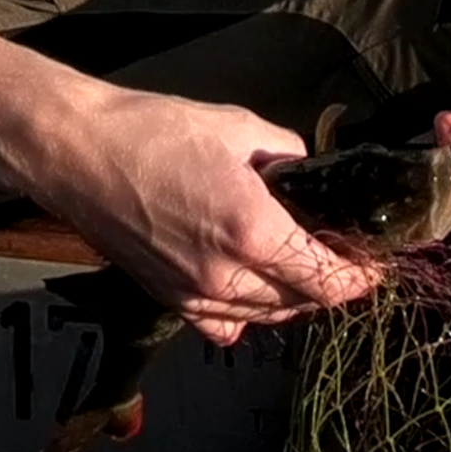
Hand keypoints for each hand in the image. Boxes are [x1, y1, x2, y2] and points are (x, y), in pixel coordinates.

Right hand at [29, 83, 377, 344]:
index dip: (359, 278)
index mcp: (253, 231)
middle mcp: (227, 275)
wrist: (75, 150)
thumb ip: (285, 156)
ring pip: (265, 317)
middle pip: (300, 302)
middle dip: (329, 285)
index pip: (326, 278)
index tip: (375, 268)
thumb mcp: (238, 126)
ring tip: (302, 270)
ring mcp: (193, 293)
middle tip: (342, 259)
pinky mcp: (165, 298)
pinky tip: (251, 290)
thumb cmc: (152, 129)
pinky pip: (222, 324)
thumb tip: (305, 173)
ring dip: (292, 300)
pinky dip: (247, 315)